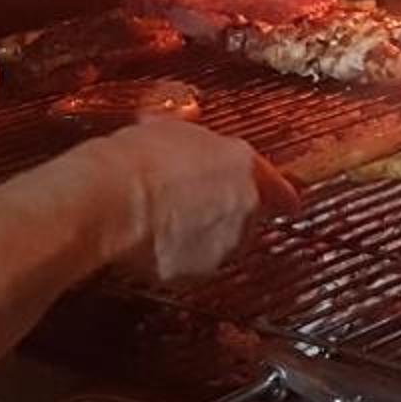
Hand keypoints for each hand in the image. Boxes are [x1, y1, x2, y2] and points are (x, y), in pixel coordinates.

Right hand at [87, 117, 298, 283]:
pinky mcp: (198, 273)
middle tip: (186, 206)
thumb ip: (188, 141)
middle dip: (223, 215)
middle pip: (247, 216)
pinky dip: (176, 260)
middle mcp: (243, 206)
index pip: (276, 185)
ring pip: (221, 245)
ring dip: (201, 239)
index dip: (279, 194)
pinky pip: (191, 267)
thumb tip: (175, 138)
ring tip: (163, 224)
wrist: (112, 197)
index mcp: (241, 163)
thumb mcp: (165, 128)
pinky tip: (150, 243)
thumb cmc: (134, 157)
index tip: (287, 202)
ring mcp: (224, 243)